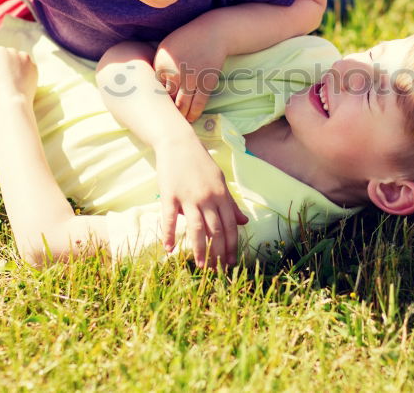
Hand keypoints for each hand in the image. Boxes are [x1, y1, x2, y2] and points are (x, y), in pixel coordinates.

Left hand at [0, 47, 37, 105]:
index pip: (13, 67)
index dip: (3, 77)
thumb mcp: (17, 90)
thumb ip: (13, 81)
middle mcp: (24, 58)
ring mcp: (13, 53)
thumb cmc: (15, 104)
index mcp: (31, 68)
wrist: (14, 104)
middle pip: (3, 61)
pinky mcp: (0, 52)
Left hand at [154, 24, 227, 122]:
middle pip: (166, 99)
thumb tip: (151, 88)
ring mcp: (192, 79)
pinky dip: (194, 114)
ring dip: (180, 117)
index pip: (154, 90)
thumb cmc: (187, 40)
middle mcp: (175, 73)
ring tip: (177, 124)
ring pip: (182, 105)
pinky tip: (191, 119)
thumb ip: (158, 68)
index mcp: (161, 65)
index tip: (153, 112)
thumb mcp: (166, 49)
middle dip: (165, 112)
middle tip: (162, 124)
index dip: (154, 102)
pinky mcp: (206, 82)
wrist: (213, 33)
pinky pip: (198, 103)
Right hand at [155, 139, 248, 268]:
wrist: (178, 143)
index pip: (230, 225)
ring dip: (199, 249)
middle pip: (215, 230)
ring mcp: (188, 197)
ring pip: (196, 228)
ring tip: (201, 266)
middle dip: (218, 252)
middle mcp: (207, 198)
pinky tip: (169, 249)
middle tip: (218, 271)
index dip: (232, 245)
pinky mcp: (170, 195)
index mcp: (221, 195)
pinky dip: (169, 234)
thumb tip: (244, 222)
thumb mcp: (220, 181)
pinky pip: (169, 218)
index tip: (232, 261)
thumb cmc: (200, 163)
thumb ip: (230, 203)